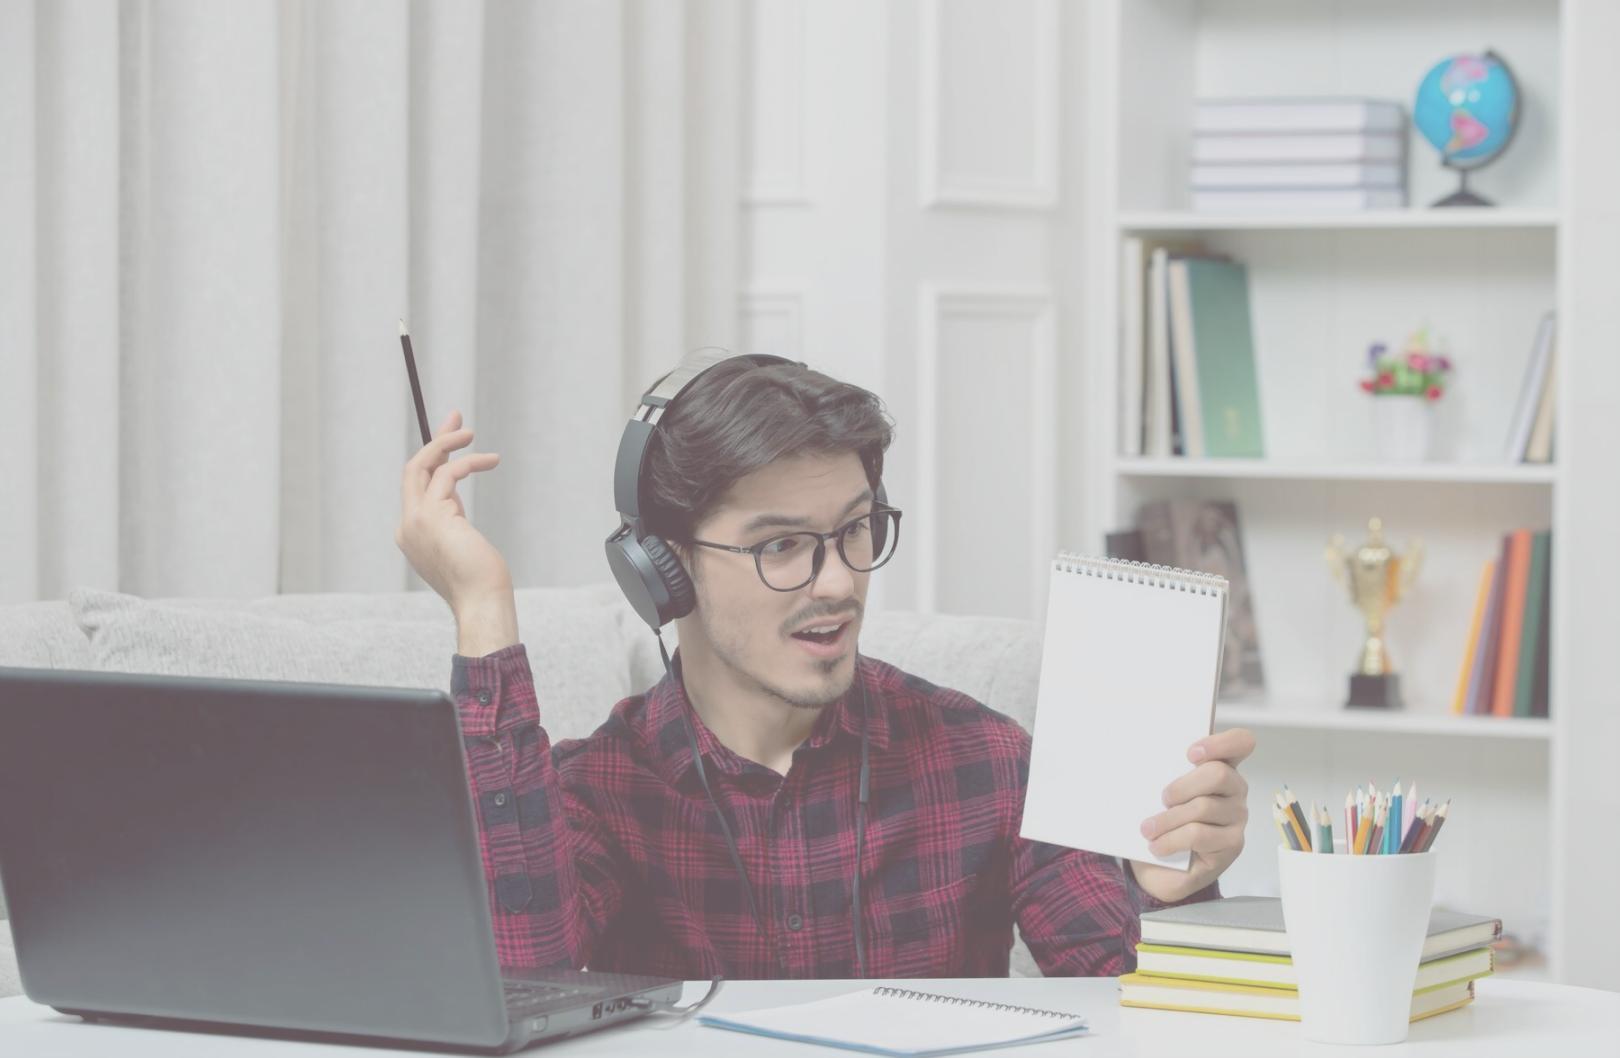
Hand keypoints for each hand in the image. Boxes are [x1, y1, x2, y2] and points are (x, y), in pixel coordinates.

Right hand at [396, 409, 511, 612]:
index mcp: (411, 534)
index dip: (433, 458)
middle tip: (456, 417)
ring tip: (472, 434)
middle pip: (413, 470)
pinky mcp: (432, 517)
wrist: (481, 602)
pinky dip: (468, 462)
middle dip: (435, 440)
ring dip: (449, 444)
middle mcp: (407, 526)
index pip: (417, 486)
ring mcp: (415, 521)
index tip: (452, 439)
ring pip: (424, 466)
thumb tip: (452, 488)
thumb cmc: (481, 579)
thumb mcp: (461, 540)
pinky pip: (447, 474)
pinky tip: (490, 461)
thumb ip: (450, 516)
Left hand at [1128, 728, 1254, 903]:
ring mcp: (1237, 816)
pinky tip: (1157, 846)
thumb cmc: (1162, 820)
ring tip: (1148, 829)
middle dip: (1182, 786)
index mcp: (1221, 766)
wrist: (1161, 866)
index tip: (1190, 754)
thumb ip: (1164, 773)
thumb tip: (1145, 760)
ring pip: (1203, 807)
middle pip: (1218, 774)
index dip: (1221, 743)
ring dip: (1168, 819)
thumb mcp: (1159, 792)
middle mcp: (1235, 789)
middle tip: (1162, 799)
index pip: (1240, 743)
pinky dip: (1172, 840)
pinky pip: (1199, 835)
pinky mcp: (1232, 843)